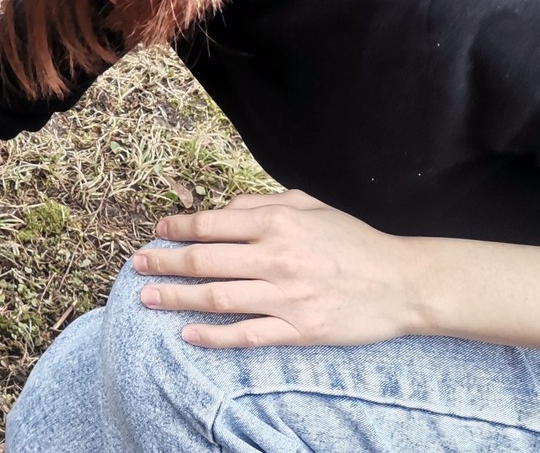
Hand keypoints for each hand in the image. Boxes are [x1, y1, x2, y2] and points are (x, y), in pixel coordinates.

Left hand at [132, 190, 413, 347]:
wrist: (402, 282)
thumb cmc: (353, 240)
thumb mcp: (308, 205)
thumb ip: (261, 204)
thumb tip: (221, 211)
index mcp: (276, 222)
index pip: (211, 224)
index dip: (178, 228)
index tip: (157, 232)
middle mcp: (275, 257)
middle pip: (204, 260)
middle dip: (164, 263)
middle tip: (138, 266)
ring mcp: (285, 296)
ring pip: (217, 297)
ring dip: (177, 298)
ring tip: (148, 299)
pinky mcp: (298, 329)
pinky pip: (247, 334)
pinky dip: (214, 335)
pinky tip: (188, 334)